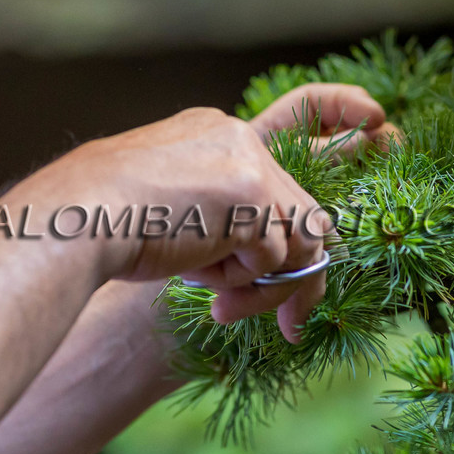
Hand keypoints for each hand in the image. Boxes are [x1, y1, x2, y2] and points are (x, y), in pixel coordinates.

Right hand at [24, 85, 389, 342]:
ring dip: (268, 284)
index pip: (281, 150)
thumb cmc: (101, 225)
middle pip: (301, 207)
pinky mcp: (250, 192)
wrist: (76, 217)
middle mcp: (235, 137)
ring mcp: (246, 162)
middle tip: (293, 325)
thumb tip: (262, 262)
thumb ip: (214, 219)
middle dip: (299, 268)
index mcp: (210, 133)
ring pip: (297, 236)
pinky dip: (249, 283)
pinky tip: (206, 286)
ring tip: (223, 306)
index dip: (326, 155)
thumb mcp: (168, 212)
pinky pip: (275, 255)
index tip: (377, 129)